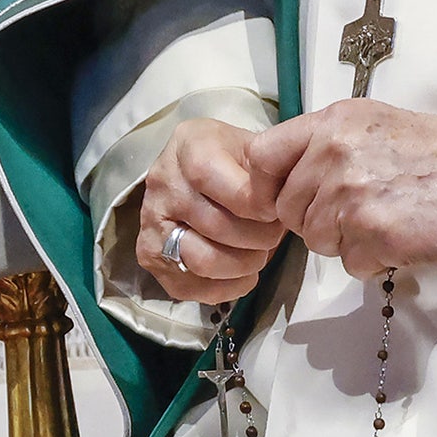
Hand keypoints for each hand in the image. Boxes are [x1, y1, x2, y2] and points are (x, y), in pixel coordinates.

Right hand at [137, 119, 284, 303]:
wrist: (192, 166)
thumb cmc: (231, 160)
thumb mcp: (253, 148)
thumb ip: (270, 172)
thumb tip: (287, 206)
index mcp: (191, 148)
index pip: (230, 190)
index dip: (260, 209)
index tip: (276, 212)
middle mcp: (163, 183)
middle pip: (219, 228)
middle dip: (259, 239)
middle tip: (273, 236)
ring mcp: (151, 221)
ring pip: (203, 260)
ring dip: (243, 265)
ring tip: (258, 254)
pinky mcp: (150, 255)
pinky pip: (188, 286)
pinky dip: (224, 288)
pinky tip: (242, 274)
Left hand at [248, 99, 436, 277]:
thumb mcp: (376, 126)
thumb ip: (329, 146)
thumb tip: (291, 181)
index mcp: (333, 122)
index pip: (262, 156)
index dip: (266, 186)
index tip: (283, 199)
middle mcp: (334, 153)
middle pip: (288, 210)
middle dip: (317, 220)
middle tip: (361, 212)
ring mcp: (351, 194)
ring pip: (317, 241)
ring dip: (347, 242)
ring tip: (389, 220)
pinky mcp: (371, 233)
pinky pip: (350, 263)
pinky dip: (374, 261)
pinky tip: (403, 236)